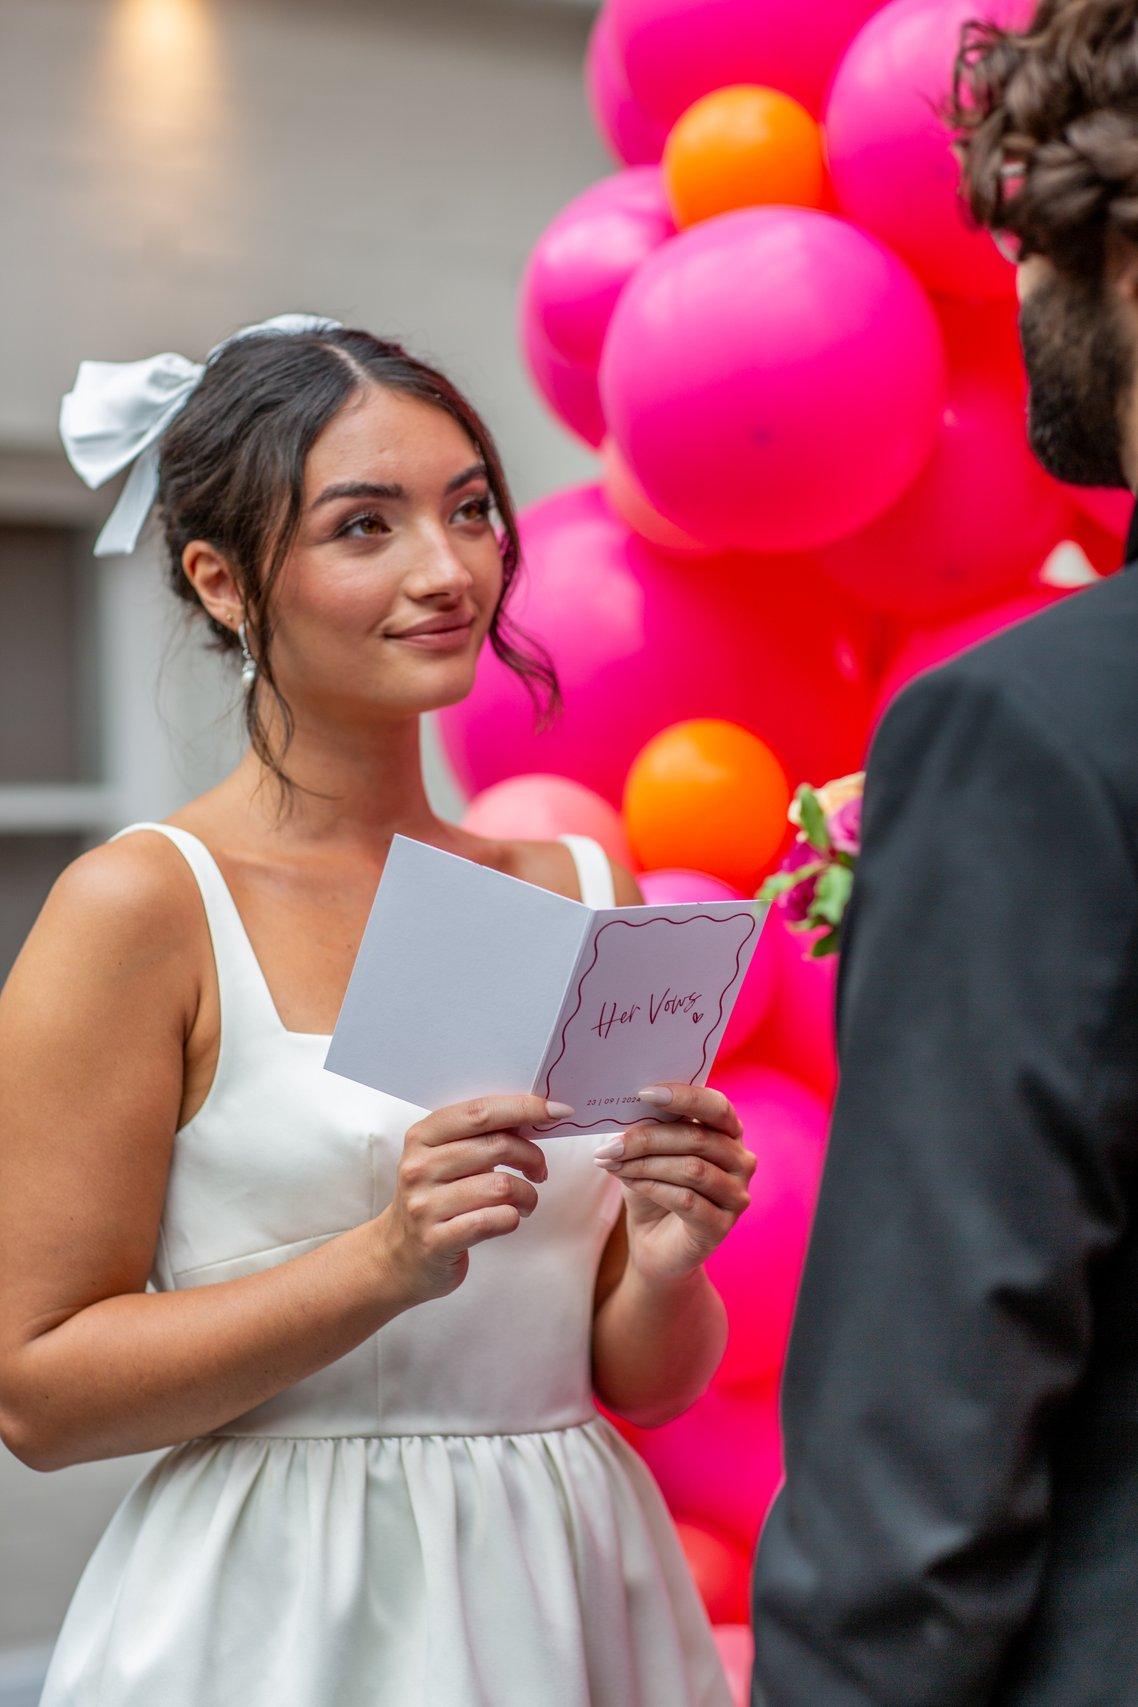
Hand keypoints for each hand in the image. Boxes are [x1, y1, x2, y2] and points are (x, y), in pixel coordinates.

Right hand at [378, 1094, 562, 1305]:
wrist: (399, 1256)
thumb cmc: (435, 1199)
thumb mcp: (445, 1158)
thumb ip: (480, 1136)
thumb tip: (535, 1116)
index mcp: (423, 1137)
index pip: (480, 1112)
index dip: (524, 1108)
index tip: (557, 1112)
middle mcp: (419, 1167)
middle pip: (496, 1146)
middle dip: (531, 1157)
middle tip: (539, 1170)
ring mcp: (424, 1205)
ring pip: (500, 1187)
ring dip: (527, 1194)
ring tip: (526, 1202)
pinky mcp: (436, 1240)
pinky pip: (495, 1221)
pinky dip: (514, 1218)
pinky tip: (509, 1219)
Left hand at [593, 1083, 753, 1283]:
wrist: (654, 1243)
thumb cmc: (654, 1188)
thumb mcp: (649, 1152)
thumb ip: (650, 1128)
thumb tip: (627, 1105)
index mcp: (728, 1133)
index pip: (716, 1106)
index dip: (684, 1096)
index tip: (644, 1093)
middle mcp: (741, 1160)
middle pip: (696, 1138)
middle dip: (647, 1139)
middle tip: (610, 1145)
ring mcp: (736, 1195)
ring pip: (691, 1169)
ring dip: (645, 1164)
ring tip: (613, 1164)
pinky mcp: (722, 1226)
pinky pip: (686, 1199)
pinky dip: (652, 1187)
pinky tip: (630, 1184)